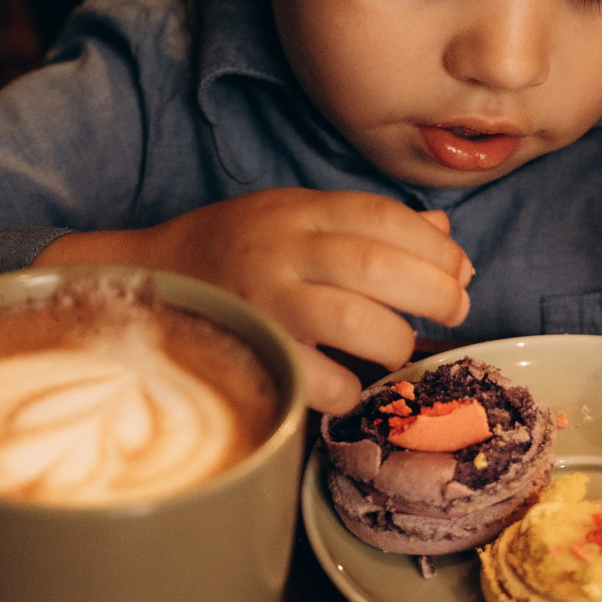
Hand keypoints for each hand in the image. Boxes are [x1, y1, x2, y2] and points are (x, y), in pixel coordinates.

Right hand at [36, 189, 472, 412]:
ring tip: (400, 349)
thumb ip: (364, 222)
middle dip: (436, 292)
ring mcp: (264, 304)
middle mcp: (281, 251)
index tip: (460, 270)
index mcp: (298, 212)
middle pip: (380, 265)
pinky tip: (350, 386)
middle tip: (454, 311)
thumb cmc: (228, 251)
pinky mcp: (252, 354)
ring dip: (397, 341)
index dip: (434, 247)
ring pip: (358, 321)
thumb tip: (444, 238)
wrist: (142, 281)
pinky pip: (320, 379)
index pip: (383, 216)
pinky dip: (349, 390)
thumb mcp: (291, 215)